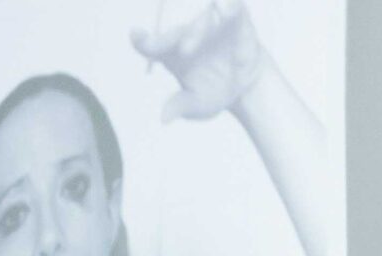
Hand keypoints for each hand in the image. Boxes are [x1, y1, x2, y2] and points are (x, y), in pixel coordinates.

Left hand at [132, 0, 263, 122]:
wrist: (245, 85)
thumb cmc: (214, 92)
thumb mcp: (199, 105)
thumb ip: (182, 106)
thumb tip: (164, 118)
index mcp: (171, 55)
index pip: (151, 45)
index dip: (143, 40)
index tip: (136, 34)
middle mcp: (188, 35)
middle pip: (178, 32)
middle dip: (179, 38)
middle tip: (186, 51)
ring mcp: (211, 24)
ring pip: (204, 16)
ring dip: (204, 24)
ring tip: (208, 31)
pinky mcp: (235, 17)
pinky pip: (233, 8)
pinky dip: (232, 12)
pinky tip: (230, 16)